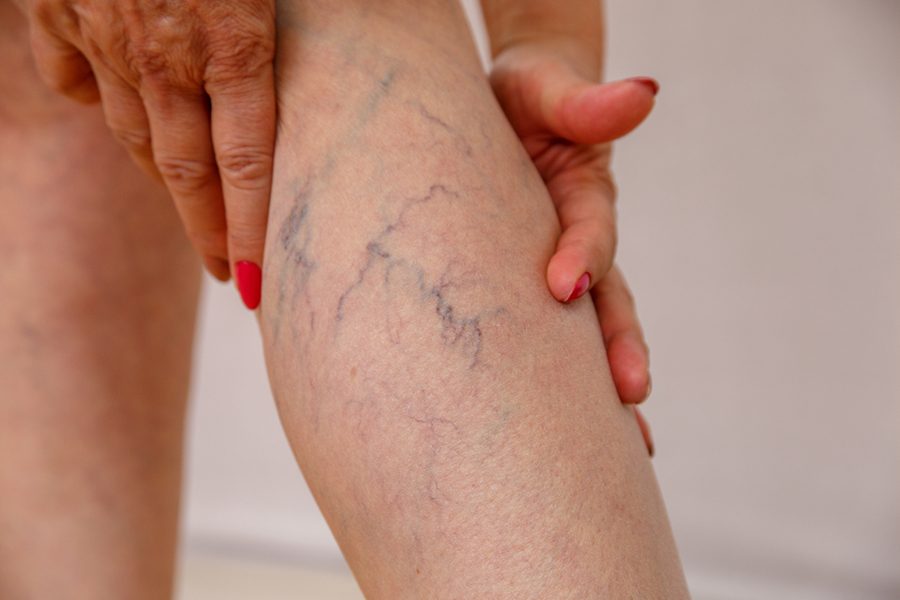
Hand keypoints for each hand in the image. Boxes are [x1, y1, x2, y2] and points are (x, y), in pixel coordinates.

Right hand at [13, 0, 275, 308]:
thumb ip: (282, 29)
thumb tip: (307, 59)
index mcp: (234, 42)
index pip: (249, 166)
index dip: (252, 232)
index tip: (255, 284)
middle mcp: (165, 54)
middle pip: (188, 171)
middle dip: (209, 231)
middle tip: (227, 273)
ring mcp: (105, 35)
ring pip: (135, 133)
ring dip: (165, 179)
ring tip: (191, 212)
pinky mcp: (58, 10)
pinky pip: (74, 81)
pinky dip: (99, 105)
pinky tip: (116, 117)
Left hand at [490, 44, 656, 453]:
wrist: (505, 112)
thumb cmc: (522, 98)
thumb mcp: (546, 89)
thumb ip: (585, 102)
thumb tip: (643, 93)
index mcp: (582, 194)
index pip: (588, 229)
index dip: (583, 255)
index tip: (564, 285)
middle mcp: (580, 242)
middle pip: (609, 301)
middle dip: (618, 346)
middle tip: (629, 394)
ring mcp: (561, 270)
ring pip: (588, 335)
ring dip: (602, 386)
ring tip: (617, 447)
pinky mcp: (534, 291)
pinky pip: (554, 342)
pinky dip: (569, 390)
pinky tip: (574, 440)